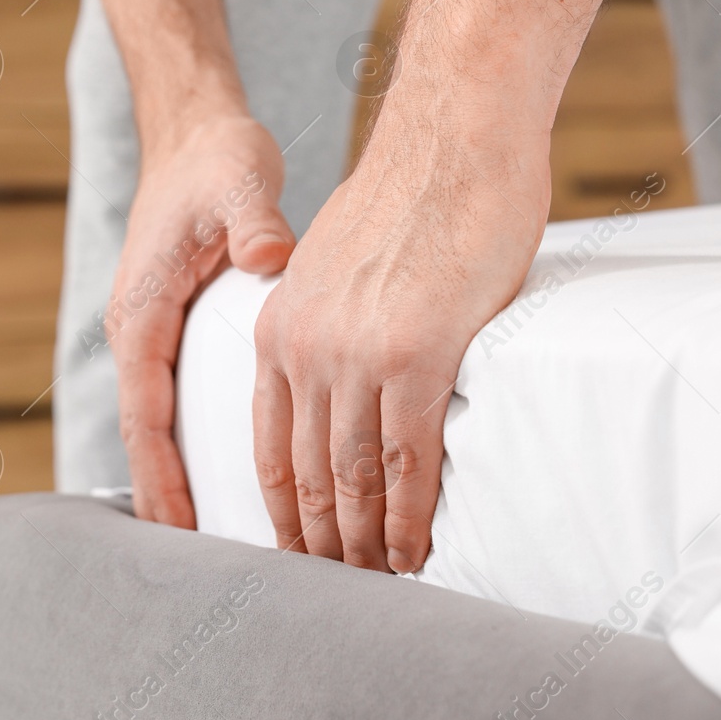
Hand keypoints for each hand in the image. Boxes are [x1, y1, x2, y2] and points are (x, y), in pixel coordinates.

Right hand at [111, 114, 294, 527]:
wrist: (193, 137)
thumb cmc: (213, 161)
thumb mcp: (237, 183)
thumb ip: (253, 220)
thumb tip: (269, 255)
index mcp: (142, 312)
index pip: (145, 413)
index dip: (162, 476)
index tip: (180, 529)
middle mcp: (139, 332)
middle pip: (147, 438)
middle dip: (167, 500)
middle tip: (201, 567)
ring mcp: (153, 336)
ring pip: (159, 428)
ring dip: (177, 482)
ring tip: (213, 546)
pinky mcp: (173, 333)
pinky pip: (175, 406)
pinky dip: (189, 448)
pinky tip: (223, 482)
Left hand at [251, 109, 550, 571]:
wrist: (452, 136)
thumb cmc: (413, 194)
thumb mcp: (339, 263)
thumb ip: (329, 321)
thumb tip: (349, 366)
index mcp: (278, 326)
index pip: (267, 443)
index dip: (284, 507)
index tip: (299, 548)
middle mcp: (304, 348)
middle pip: (305, 472)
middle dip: (323, 540)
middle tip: (342, 584)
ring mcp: (357, 356)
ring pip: (353, 477)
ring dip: (366, 540)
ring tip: (380, 580)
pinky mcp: (417, 356)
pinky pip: (408, 459)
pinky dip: (411, 515)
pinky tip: (417, 549)